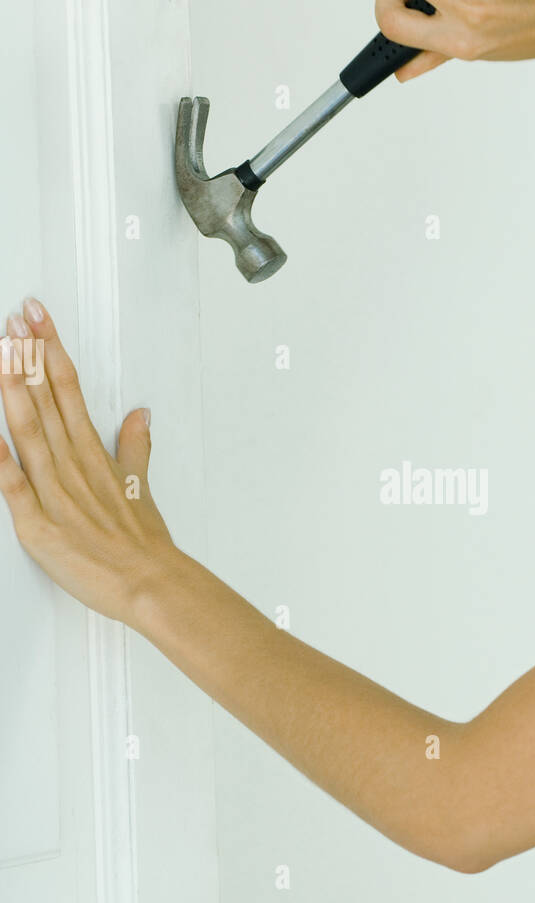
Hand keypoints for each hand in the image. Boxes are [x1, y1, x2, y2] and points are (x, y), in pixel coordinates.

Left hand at [0, 298, 174, 623]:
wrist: (151, 584)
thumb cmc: (142, 543)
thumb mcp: (139, 485)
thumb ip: (135, 446)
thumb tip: (140, 415)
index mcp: (94, 453)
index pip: (69, 388)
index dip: (50, 349)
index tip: (37, 319)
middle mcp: (73, 465)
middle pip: (46, 399)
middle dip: (27, 355)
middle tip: (14, 319)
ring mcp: (55, 492)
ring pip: (29, 430)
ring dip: (13, 389)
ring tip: (2, 352)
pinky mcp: (39, 523)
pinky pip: (12, 485)